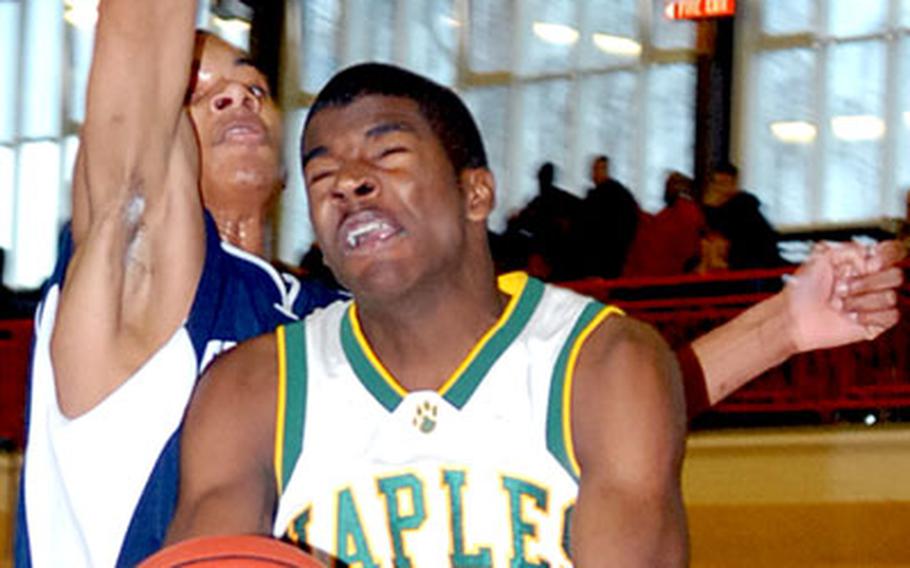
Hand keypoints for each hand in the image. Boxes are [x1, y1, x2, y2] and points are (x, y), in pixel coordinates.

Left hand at [786, 240, 903, 352]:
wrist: (793, 316)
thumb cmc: (802, 289)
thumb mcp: (821, 256)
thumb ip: (851, 249)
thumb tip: (872, 257)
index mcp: (862, 262)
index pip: (893, 251)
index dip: (888, 256)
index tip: (869, 263)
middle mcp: (871, 281)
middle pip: (896, 275)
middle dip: (865, 283)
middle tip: (841, 287)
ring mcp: (874, 302)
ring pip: (891, 297)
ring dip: (860, 301)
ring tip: (840, 304)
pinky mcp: (875, 323)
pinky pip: (890, 316)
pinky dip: (868, 316)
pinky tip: (851, 316)